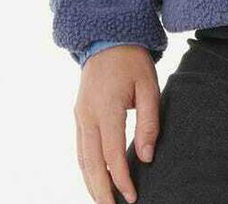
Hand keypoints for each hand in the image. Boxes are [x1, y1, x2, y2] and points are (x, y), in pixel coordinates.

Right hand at [73, 45, 159, 203]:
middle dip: (101, 191)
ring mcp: (79, 115)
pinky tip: (95, 179)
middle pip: (91, 163)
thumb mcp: (149, 86)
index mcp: (107, 107)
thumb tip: (146, 157)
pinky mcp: (78, 114)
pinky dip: (86, 168)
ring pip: (82, 158)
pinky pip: (80, 148)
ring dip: (91, 183)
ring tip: (104, 201)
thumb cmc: (133, 61)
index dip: (121, 178)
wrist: (108, 38)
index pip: (112, 153)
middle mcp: (87, 115)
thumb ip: (149, 122)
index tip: (132, 196)